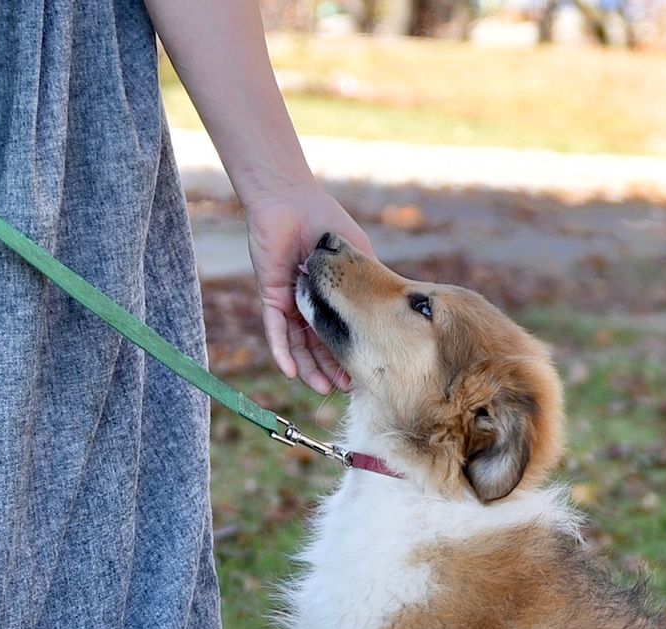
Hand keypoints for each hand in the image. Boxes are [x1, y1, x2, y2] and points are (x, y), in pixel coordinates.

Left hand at [243, 182, 373, 394]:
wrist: (290, 202)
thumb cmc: (325, 223)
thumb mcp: (358, 258)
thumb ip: (370, 283)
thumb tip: (395, 310)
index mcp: (331, 298)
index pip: (341, 333)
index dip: (350, 354)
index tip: (365, 374)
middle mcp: (309, 306)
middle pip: (319, 346)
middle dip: (331, 369)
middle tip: (346, 390)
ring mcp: (289, 304)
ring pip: (297, 345)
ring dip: (308, 368)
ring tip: (321, 389)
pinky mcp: (271, 297)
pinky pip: (275, 330)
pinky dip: (282, 351)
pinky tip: (290, 372)